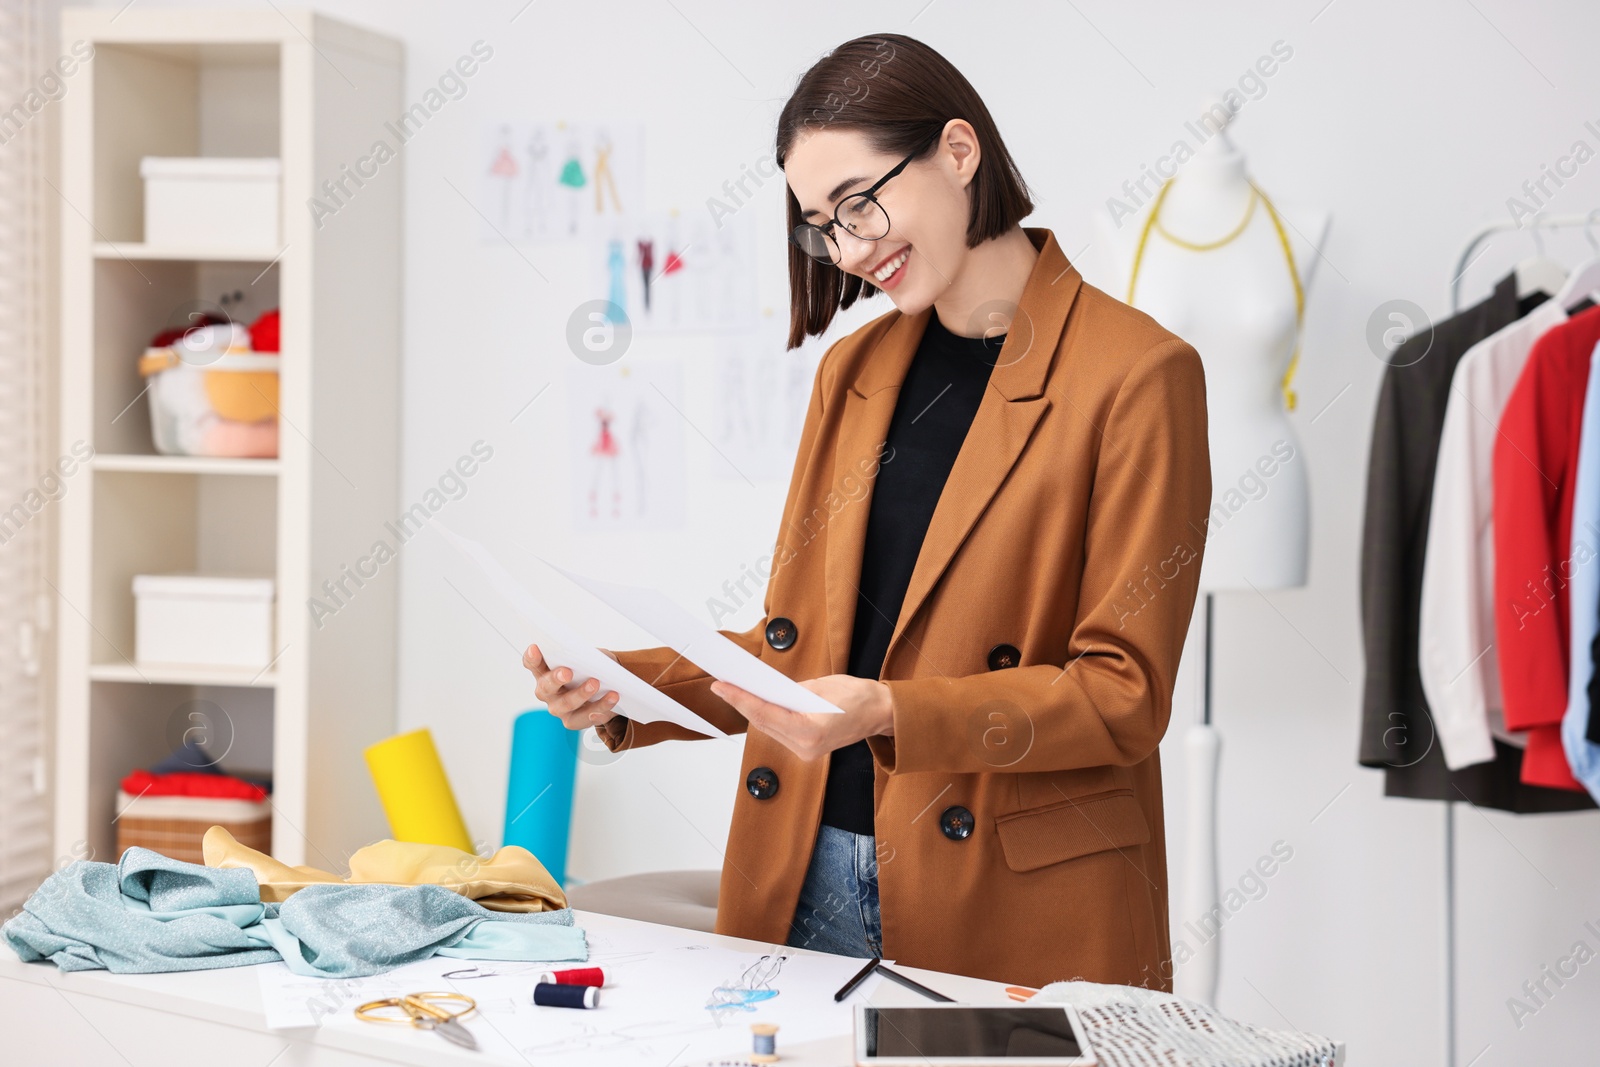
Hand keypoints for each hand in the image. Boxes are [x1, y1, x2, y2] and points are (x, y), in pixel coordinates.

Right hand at [523, 643, 621, 730]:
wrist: (607, 686)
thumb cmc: (591, 667)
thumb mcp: (589, 655)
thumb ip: (585, 656)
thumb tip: (590, 661)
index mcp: (545, 671)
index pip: (532, 663)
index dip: (532, 657)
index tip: (535, 648)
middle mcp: (546, 692)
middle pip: (546, 686)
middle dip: (556, 678)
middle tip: (567, 672)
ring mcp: (558, 708)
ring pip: (566, 704)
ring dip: (581, 694)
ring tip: (595, 683)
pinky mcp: (573, 721)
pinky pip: (586, 717)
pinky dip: (600, 708)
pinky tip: (611, 699)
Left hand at [709, 674, 894, 761]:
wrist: (881, 714)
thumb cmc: (859, 697)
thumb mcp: (821, 685)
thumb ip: (790, 691)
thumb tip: (765, 688)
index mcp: (810, 732)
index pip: (765, 713)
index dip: (740, 699)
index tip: (721, 687)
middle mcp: (805, 747)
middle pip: (763, 723)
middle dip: (741, 703)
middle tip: (722, 685)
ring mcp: (805, 752)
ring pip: (768, 728)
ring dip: (752, 710)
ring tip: (734, 691)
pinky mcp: (806, 749)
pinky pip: (779, 730)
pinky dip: (767, 716)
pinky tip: (755, 702)